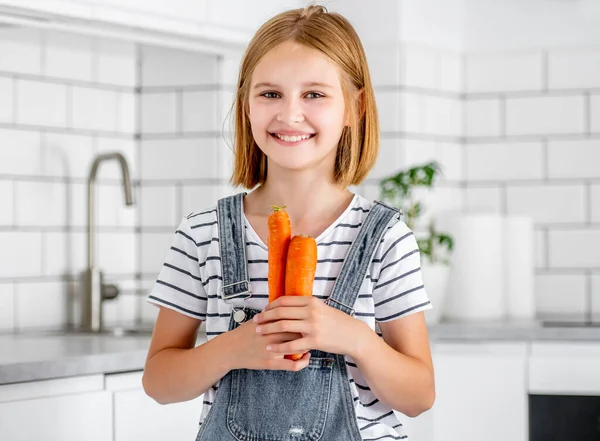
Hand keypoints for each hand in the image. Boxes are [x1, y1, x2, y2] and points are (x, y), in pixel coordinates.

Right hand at [228, 315, 310, 371]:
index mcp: (271, 322)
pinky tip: (306, 358)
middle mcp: (273, 335)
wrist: (230, 349)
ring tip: (310, 344)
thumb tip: (289, 306)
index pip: (294, 318)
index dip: (305, 320)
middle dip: (308, 332)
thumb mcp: (259, 319)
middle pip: (298, 331)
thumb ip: (274, 314)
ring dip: (307, 346)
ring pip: (298, 347)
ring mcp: (272, 350)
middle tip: (314, 333)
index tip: (310, 321)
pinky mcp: (271, 363)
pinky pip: (292, 365)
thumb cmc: (246, 333)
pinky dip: (303, 363)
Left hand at [253, 296, 368, 356]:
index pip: (284, 301)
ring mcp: (312, 326)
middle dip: (265, 317)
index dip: (271, 306)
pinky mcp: (314, 341)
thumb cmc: (336, 322)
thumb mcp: (321, 308)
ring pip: (283, 326)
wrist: (352, 335)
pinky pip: (291, 345)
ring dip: (268, 329)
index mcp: (311, 301)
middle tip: (256, 321)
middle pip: (281, 312)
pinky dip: (278, 347)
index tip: (263, 311)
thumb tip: (287, 306)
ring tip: (259, 332)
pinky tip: (270, 348)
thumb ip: (305, 307)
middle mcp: (311, 311)